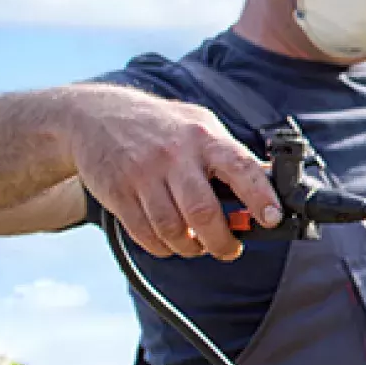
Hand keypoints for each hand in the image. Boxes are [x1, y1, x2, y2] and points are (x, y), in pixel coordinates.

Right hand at [58, 83, 278, 260]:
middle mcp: (174, 155)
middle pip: (203, 212)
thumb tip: (271, 184)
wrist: (92, 115)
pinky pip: (145, 235)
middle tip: (230, 249)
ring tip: (199, 245)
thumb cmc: (161, 126)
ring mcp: (143, 175)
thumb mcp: (201, 126)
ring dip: (191, 248)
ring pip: (173, 229)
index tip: (273, 219)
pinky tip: (171, 240)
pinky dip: (163, 247)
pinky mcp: (117, 193)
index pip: (240, 168)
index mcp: (204, 138)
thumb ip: (232, 155)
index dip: (260, 196)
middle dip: (222, 241)